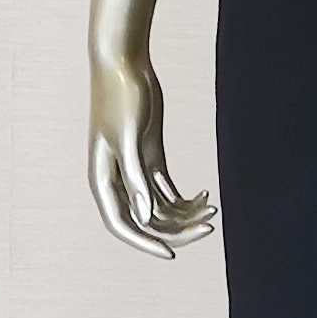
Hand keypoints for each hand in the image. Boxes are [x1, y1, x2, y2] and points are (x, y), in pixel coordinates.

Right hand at [89, 50, 215, 258]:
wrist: (123, 62)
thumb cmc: (121, 96)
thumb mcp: (129, 138)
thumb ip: (134, 178)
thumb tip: (145, 217)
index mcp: (103, 179)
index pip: (122, 224)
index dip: (145, 243)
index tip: (171, 254)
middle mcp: (117, 179)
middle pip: (147, 220)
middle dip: (177, 228)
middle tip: (210, 227)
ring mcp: (135, 169)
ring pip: (160, 207)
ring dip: (186, 214)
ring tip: (213, 210)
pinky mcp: (150, 157)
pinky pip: (168, 190)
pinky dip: (186, 198)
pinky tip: (206, 196)